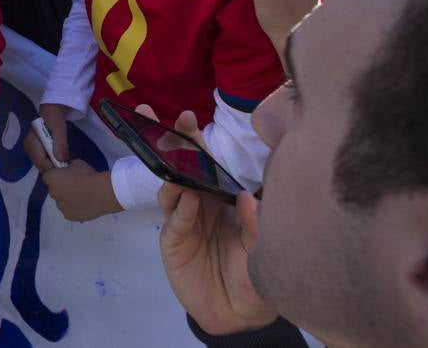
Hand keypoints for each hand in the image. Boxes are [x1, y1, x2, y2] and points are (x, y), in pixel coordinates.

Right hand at [24, 103, 70, 164]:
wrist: (52, 110)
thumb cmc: (55, 118)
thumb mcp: (59, 129)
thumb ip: (60, 144)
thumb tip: (61, 160)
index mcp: (31, 144)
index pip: (41, 164)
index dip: (54, 167)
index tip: (66, 164)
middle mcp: (29, 149)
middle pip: (42, 166)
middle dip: (54, 166)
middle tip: (66, 161)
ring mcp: (32, 150)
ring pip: (43, 165)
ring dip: (54, 164)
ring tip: (63, 158)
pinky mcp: (36, 150)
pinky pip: (45, 161)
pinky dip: (53, 160)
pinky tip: (59, 156)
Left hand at [36, 160, 122, 221]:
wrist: (101, 193)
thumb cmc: (88, 176)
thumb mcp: (76, 163)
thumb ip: (68, 166)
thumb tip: (69, 170)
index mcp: (51, 179)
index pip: (47, 176)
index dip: (56, 174)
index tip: (65, 174)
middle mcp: (52, 194)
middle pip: (54, 189)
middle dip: (61, 187)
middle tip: (75, 184)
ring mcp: (60, 207)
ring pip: (61, 201)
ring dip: (67, 198)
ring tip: (82, 195)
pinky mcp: (69, 216)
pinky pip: (69, 210)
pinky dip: (74, 208)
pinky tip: (85, 204)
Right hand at [157, 109, 275, 334]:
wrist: (238, 311)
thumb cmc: (253, 273)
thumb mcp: (262, 248)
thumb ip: (255, 224)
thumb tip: (245, 196)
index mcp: (219, 197)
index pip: (205, 163)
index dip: (195, 141)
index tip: (188, 117)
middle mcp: (199, 204)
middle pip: (181, 168)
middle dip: (170, 143)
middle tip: (164, 120)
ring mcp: (184, 222)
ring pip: (171, 190)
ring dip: (170, 172)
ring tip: (174, 157)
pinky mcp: (174, 244)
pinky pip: (176, 223)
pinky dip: (181, 210)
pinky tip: (186, 197)